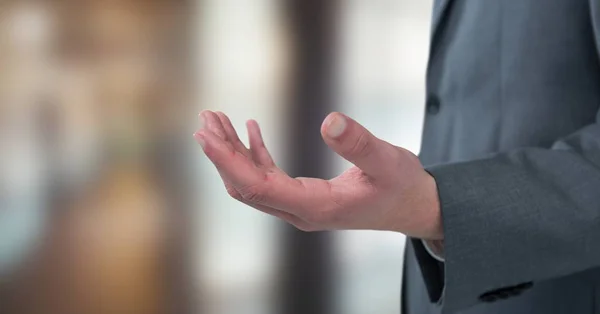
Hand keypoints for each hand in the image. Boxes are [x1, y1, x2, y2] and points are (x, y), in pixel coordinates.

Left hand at [194, 110, 442, 239]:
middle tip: (204, 120)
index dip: (229, 162)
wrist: (412, 208)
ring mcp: (300, 206)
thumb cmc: (402, 187)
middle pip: (246, 187)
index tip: (206, 137)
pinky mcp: (305, 196)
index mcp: (315, 207)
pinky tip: (250, 129)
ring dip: (233, 153)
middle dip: (221, 155)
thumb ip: (359, 143)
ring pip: (254, 182)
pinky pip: (269, 177)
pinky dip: (255, 154)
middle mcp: (301, 212)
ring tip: (215, 120)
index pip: (258, 188)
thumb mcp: (387, 161)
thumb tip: (328, 119)